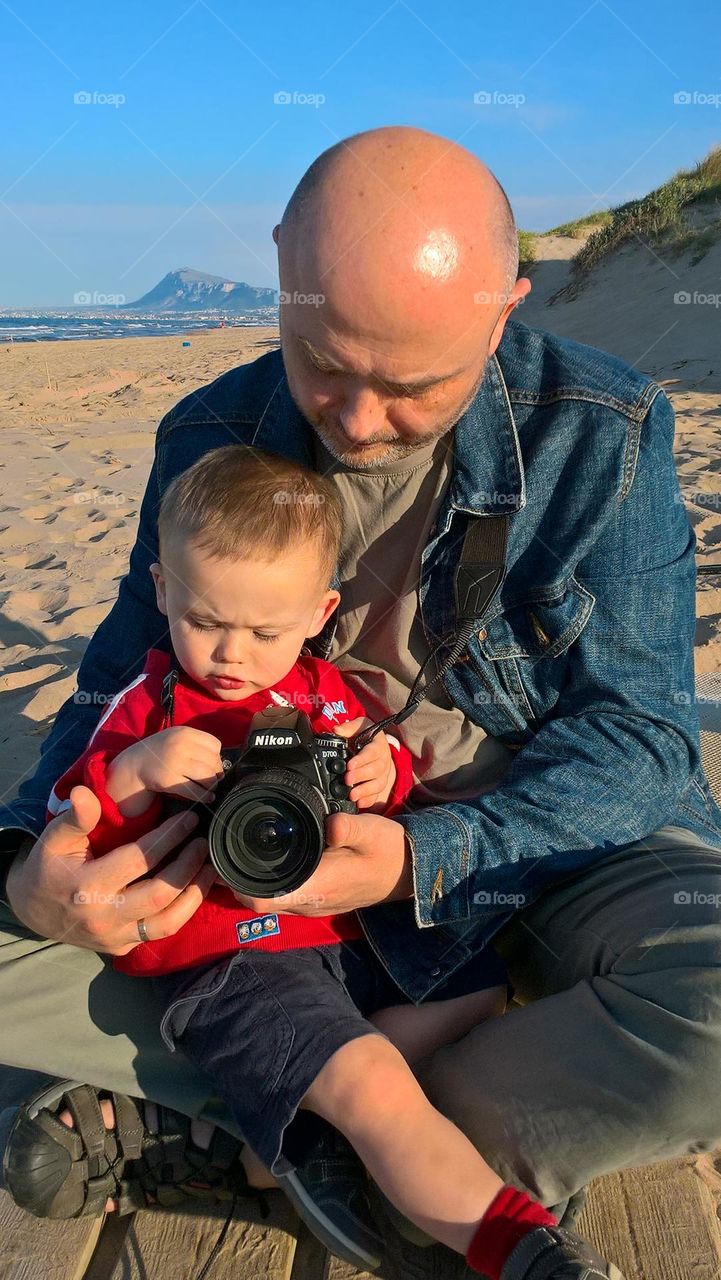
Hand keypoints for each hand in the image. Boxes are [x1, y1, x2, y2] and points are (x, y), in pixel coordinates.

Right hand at [5, 785, 216, 954]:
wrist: (32, 911)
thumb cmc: (48, 868)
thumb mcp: (53, 839)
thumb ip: (75, 818)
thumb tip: (85, 792)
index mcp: (87, 887)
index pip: (138, 860)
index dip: (168, 837)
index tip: (189, 819)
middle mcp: (104, 917)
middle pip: (159, 894)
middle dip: (188, 866)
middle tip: (204, 842)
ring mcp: (115, 937)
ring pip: (167, 922)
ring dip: (195, 894)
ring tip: (210, 867)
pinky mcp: (123, 948)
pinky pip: (160, 932)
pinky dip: (182, 911)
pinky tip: (194, 889)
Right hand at [107, 727, 224, 815]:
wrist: (134, 764)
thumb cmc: (161, 752)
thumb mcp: (177, 738)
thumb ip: (197, 744)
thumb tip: (222, 763)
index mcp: (184, 733)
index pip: (215, 745)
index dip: (217, 757)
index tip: (212, 764)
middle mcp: (180, 746)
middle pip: (213, 762)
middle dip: (216, 773)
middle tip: (212, 779)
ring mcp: (174, 763)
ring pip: (207, 776)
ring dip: (211, 785)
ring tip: (209, 788)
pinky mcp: (169, 781)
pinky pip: (195, 791)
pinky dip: (205, 796)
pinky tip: (208, 798)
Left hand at [234, 811, 413, 915]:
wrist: (408, 872)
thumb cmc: (389, 852)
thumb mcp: (372, 831)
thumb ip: (349, 826)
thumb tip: (331, 822)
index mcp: (317, 887)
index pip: (261, 900)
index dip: (236, 884)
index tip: (225, 858)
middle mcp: (310, 902)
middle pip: (257, 901)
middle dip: (237, 879)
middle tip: (227, 846)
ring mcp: (313, 904)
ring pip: (269, 900)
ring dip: (253, 881)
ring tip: (243, 850)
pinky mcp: (317, 900)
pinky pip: (283, 896)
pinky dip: (269, 882)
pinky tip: (270, 859)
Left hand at [335, 717, 395, 810]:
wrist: (375, 746)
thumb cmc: (366, 736)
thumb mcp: (360, 726)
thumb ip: (349, 727)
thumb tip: (337, 730)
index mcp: (378, 745)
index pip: (372, 752)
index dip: (361, 760)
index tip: (349, 765)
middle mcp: (384, 760)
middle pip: (376, 770)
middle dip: (361, 776)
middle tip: (347, 780)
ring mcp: (383, 774)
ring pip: (378, 784)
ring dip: (365, 791)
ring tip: (352, 795)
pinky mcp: (380, 785)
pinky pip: (377, 795)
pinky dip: (369, 800)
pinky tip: (359, 803)